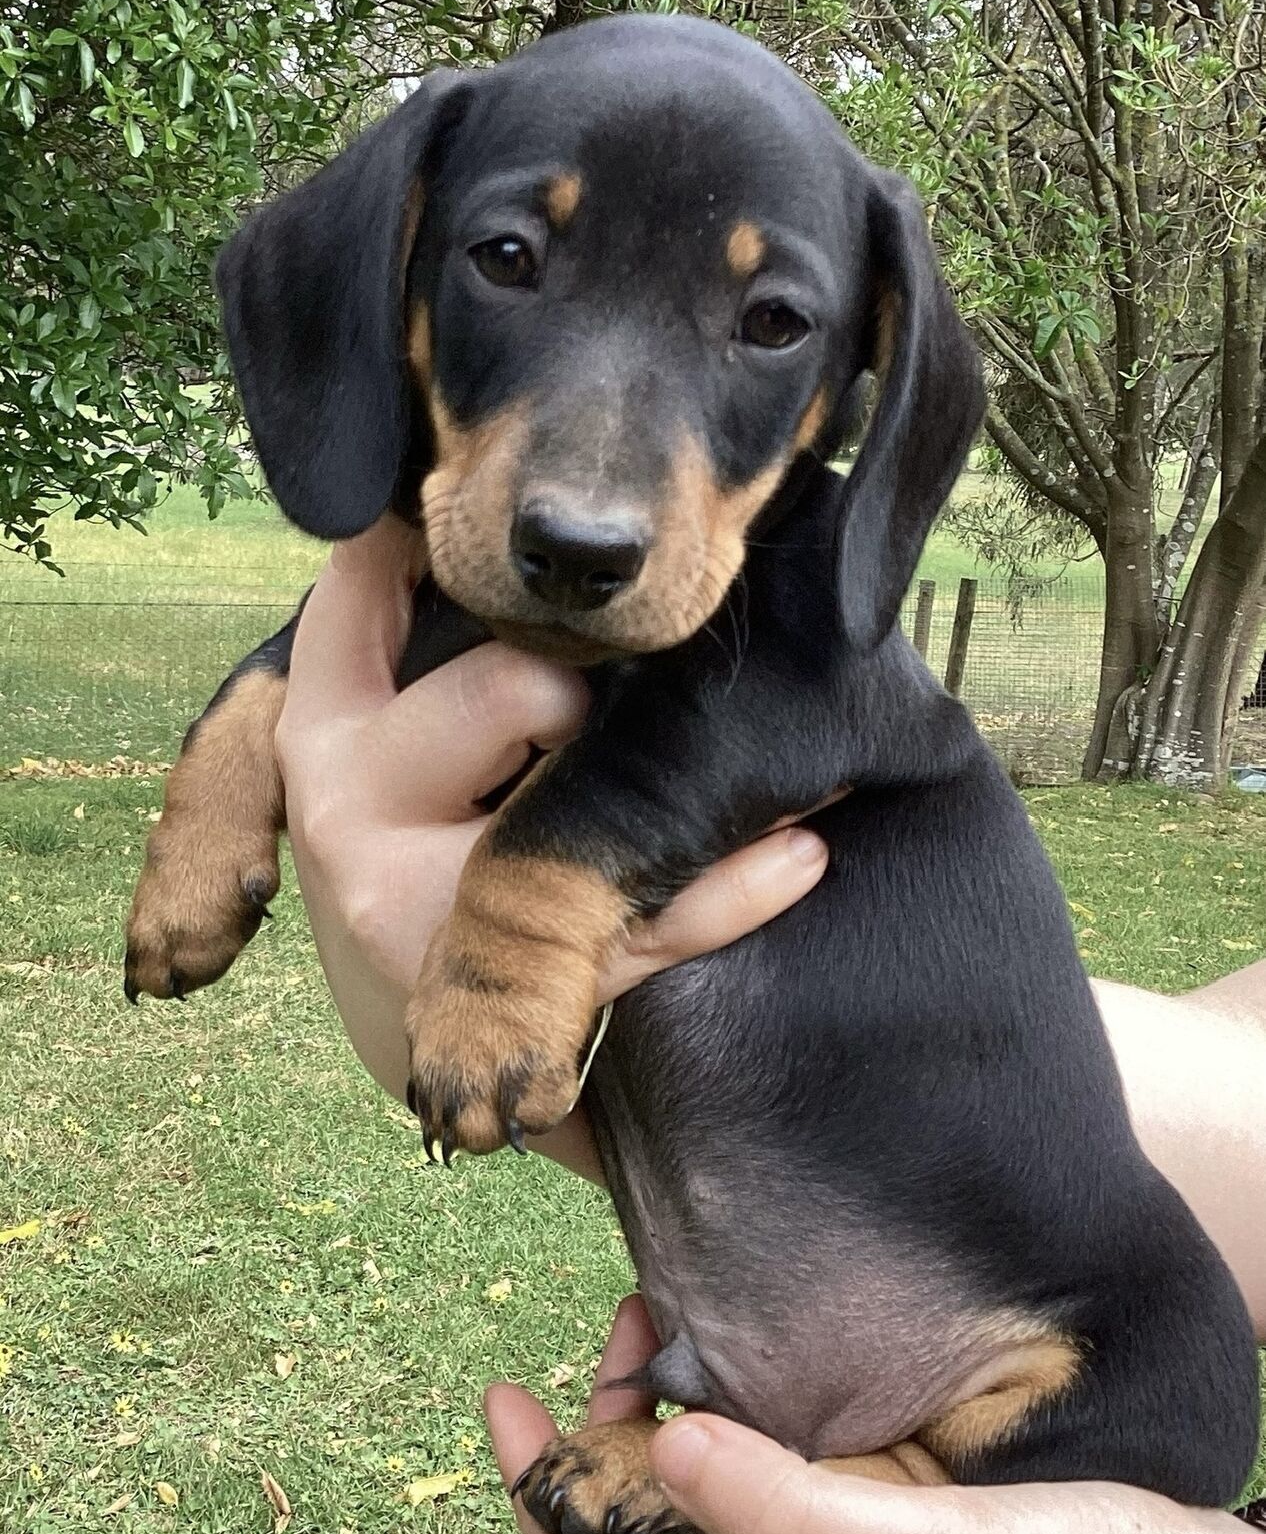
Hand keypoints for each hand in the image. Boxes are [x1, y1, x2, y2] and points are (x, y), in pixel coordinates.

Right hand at [276, 518, 828, 1177]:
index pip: (357, 591)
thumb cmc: (430, 847)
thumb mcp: (383, 744)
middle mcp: (349, 803)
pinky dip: (737, 888)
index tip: (515, 512)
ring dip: (685, 791)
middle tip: (635, 704)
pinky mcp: (499, 981)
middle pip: (509, 685)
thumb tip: (475, 480)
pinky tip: (797, 854)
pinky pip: (641, 925)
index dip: (434, 535)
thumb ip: (409, 632)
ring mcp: (412, 903)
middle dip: (602, 686)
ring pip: (568, 813)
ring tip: (776, 777)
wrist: (436, 1054)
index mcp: (321, 725)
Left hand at [488, 1298, 1264, 1533]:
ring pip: (709, 1505)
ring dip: (673, 1416)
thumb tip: (667, 1447)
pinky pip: (774, 1482)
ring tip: (664, 1314)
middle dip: (609, 1441)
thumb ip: (803, 1518)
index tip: (502, 1408)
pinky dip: (741, 1415)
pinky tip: (737, 1348)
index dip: (548, 1508)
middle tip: (612, 1324)